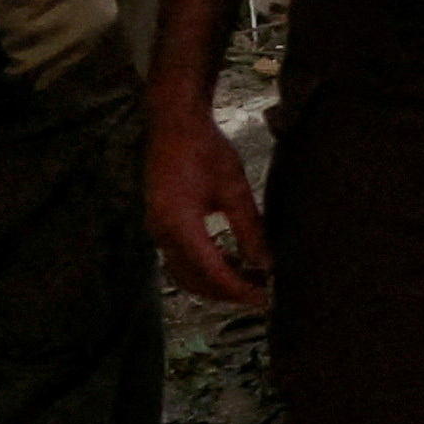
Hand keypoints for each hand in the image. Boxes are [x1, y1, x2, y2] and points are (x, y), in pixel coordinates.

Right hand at [146, 93, 273, 307]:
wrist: (174, 125)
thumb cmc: (205, 150)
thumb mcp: (235, 189)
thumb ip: (250, 229)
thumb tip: (266, 264)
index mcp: (178, 224)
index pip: (211, 271)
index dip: (238, 289)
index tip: (264, 299)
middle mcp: (161, 232)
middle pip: (194, 279)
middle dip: (227, 292)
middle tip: (262, 295)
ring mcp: (157, 230)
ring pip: (185, 273)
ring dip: (216, 282)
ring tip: (252, 281)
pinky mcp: (160, 224)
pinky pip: (181, 258)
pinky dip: (206, 267)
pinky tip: (233, 262)